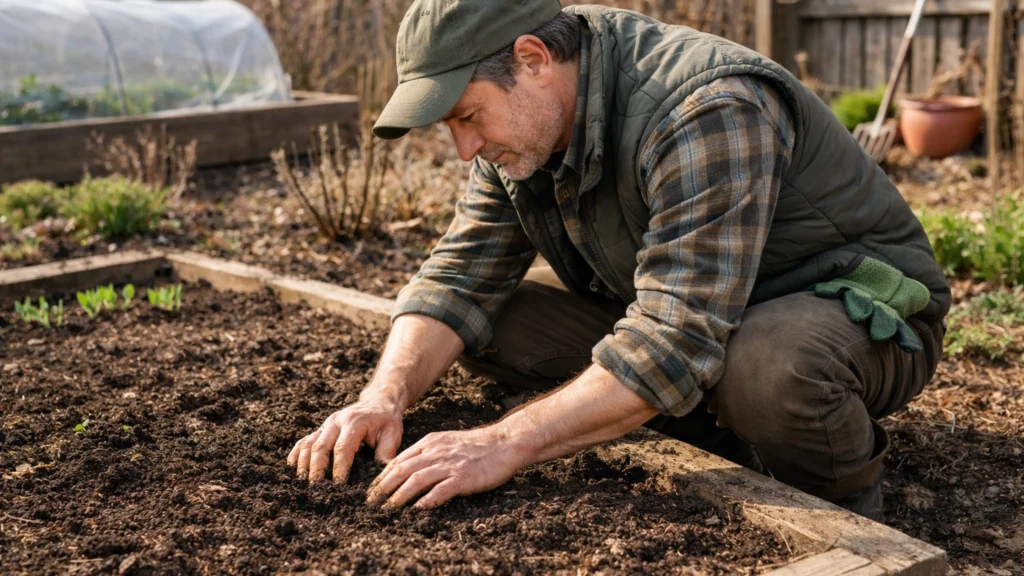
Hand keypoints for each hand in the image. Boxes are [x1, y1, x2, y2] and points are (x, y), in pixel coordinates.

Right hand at [287, 397, 402, 482]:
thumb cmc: (386, 421)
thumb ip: (386, 453)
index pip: (342, 448)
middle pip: (320, 446)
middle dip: (316, 469)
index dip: (338, 468)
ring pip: (308, 444)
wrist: (378, 402)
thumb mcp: (392, 434)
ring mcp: (326, 425)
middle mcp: (336, 422)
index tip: (338, 486)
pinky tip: (292, 469)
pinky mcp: (320, 429)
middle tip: (315, 488)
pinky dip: (296, 454)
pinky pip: (304, 441)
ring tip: (303, 483)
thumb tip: (384, 476)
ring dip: (303, 464)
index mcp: (354, 423)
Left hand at [365, 425, 525, 509]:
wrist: (504, 442)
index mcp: (430, 443)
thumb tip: (408, 466)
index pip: (399, 460)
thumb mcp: (447, 441)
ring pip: (416, 481)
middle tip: (372, 502)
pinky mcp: (462, 478)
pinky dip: (425, 501)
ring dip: (399, 496)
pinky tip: (416, 510)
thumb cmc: (477, 445)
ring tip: (388, 509)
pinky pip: (439, 491)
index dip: (383, 476)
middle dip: (383, 488)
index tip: (372, 489)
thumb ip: (428, 451)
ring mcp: (449, 465)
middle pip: (401, 470)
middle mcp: (436, 452)